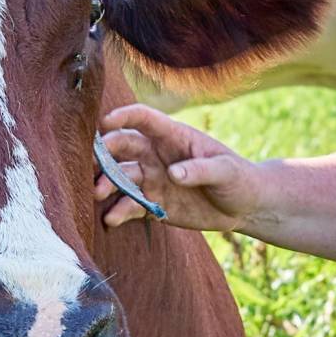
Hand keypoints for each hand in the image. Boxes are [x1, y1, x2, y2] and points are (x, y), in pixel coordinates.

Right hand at [95, 105, 265, 232]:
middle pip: (124, 147)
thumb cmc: (238, 178)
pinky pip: (130, 206)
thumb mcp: (226, 171)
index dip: (124, 117)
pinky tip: (111, 219)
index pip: (145, 119)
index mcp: (174, 137)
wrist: (243, 207)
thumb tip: (173, 173)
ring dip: (107, 183)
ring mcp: (153, 179)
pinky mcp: (153, 203)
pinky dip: (119, 211)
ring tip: (97, 194)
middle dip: (105, 152)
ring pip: (121, 177)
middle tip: (92, 163)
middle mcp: (157, 155)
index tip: (105, 122)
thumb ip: (201, 170)